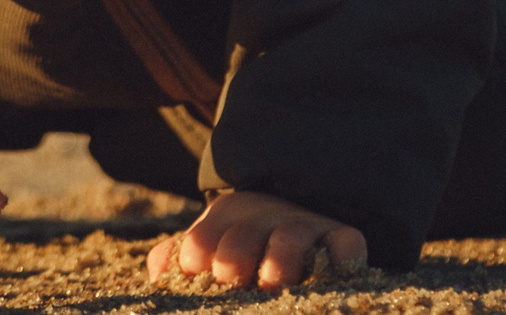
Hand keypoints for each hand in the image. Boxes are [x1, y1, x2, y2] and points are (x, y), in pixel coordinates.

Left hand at [146, 188, 367, 288]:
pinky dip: (343, 261)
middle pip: (237, 247)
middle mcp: (264, 214)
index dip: (195, 271)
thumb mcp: (208, 247)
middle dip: (232, 272)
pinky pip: (347, 244)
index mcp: (225, 216)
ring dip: (278, 269)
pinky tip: (334, 277)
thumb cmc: (244, 247)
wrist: (298, 216)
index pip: (197, 247)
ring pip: (289, 242)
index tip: (203, 282)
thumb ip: (173, 261)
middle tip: (238, 291)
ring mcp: (305, 225)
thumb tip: (158, 272)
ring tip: (274, 288)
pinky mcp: (342, 237)